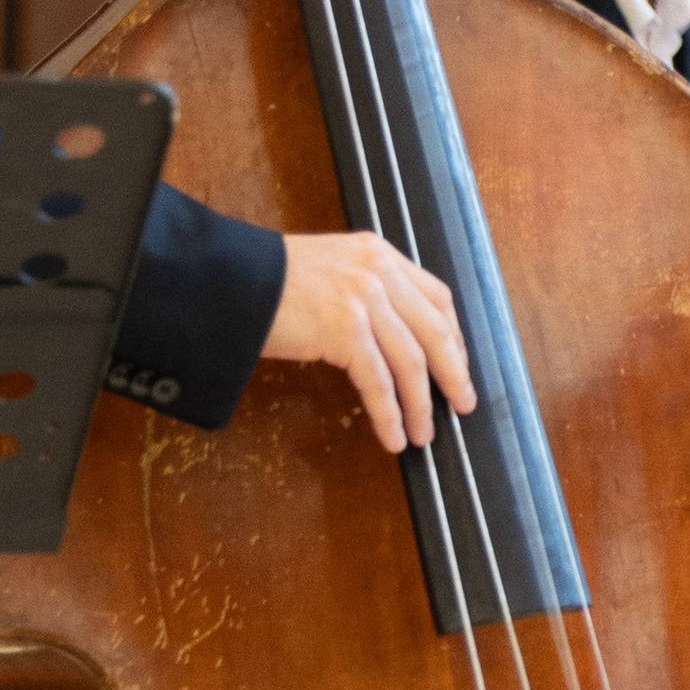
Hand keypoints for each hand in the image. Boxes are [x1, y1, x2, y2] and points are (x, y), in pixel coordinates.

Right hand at [261, 233, 474, 453]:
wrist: (227, 280)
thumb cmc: (266, 282)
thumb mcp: (329, 268)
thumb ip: (364, 289)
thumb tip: (392, 336)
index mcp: (378, 254)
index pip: (436, 296)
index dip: (454, 336)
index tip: (459, 364)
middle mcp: (378, 272)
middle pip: (436, 331)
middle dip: (454, 373)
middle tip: (462, 404)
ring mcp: (363, 299)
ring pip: (412, 362)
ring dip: (421, 405)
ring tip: (424, 434)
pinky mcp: (344, 329)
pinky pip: (379, 382)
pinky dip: (390, 414)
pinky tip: (394, 435)